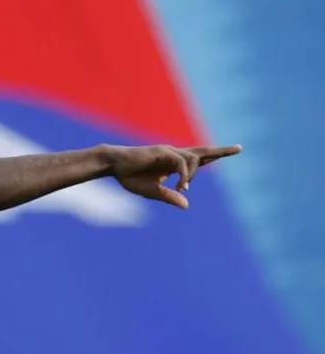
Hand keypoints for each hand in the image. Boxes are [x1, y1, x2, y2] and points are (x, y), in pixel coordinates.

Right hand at [103, 143, 242, 208]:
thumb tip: (187, 205)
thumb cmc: (129, 177)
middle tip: (240, 148)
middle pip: (203, 152)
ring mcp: (169, 152)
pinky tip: (182, 186)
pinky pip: (182, 162)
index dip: (214, 156)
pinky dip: (185, 174)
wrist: (114, 165)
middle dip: (222, 151)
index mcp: (173, 163)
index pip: (198, 159)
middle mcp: (174, 154)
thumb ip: (169, 196)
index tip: (232, 152)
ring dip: (194, 175)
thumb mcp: (152, 192)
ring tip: (183, 188)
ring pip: (194, 159)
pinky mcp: (163, 152)